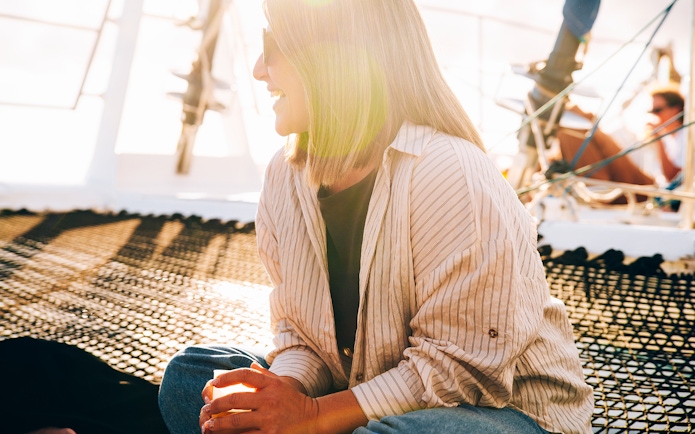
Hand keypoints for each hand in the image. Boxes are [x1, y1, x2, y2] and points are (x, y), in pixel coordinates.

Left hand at [199, 362, 318, 433]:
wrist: (314, 420)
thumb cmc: (294, 401)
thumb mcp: (283, 384)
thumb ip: (266, 375)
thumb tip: (251, 365)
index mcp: (271, 385)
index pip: (245, 375)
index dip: (227, 377)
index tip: (213, 383)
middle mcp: (269, 400)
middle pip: (235, 399)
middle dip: (216, 405)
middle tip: (206, 409)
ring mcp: (269, 419)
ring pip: (236, 421)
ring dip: (218, 425)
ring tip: (207, 427)